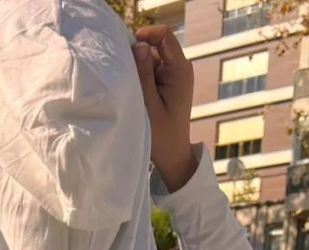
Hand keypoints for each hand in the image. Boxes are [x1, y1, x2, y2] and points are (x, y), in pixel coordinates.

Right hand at [133, 26, 197, 191]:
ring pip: (152, 58)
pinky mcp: (169, 83)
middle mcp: (181, 69)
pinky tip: (137, 95)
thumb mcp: (148, 104)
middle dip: (139, 57)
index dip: (145, 36)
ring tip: (134, 92)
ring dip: (139, 70)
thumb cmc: (162, 136)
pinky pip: (153, 70)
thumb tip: (138, 46)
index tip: (127, 50)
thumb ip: (144, 74)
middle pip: (156, 46)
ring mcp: (175, 76)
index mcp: (180, 71)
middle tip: (127, 78)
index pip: (164, 36)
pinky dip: (142, 78)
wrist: (173, 155)